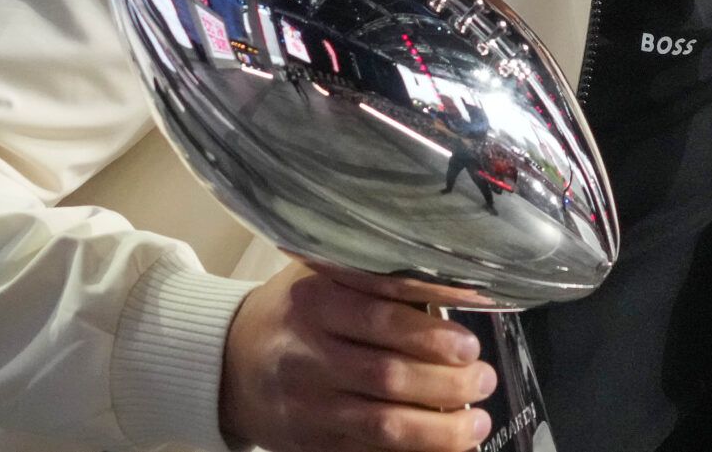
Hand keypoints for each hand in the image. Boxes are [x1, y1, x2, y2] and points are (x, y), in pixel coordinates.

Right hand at [220, 259, 495, 451]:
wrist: (228, 362)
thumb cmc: (295, 311)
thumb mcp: (324, 275)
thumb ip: (378, 278)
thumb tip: (457, 288)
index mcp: (314, 302)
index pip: (380, 316)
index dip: (430, 333)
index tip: (469, 344)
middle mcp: (308, 354)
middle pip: (387, 374)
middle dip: (446, 383)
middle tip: (483, 379)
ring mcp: (309, 405)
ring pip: (382, 424)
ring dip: (439, 429)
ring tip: (476, 421)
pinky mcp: (311, 442)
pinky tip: (447, 447)